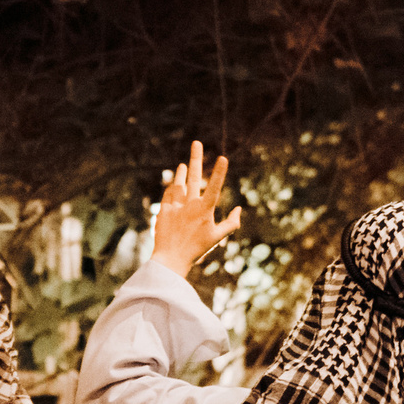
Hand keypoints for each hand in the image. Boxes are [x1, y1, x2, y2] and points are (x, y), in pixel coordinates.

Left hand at [149, 141, 242, 276]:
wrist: (171, 260)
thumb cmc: (197, 250)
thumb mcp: (218, 238)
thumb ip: (231, 223)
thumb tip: (239, 209)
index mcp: (205, 211)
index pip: (215, 187)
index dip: (220, 173)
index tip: (223, 158)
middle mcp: (190, 205)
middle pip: (194, 177)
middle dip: (196, 158)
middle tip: (196, 142)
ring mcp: (175, 207)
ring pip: (179, 184)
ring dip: (181, 173)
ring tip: (184, 165)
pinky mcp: (163, 211)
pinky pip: (168, 195)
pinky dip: (172, 189)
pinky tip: (174, 185)